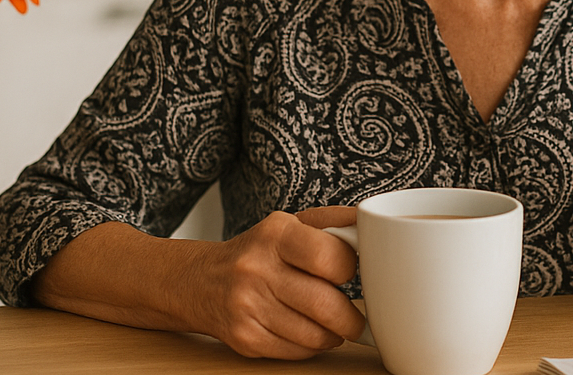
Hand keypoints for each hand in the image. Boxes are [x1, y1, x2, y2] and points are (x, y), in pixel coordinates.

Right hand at [187, 206, 363, 358]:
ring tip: (332, 324)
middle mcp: (256, 268)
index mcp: (275, 234)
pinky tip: (306, 331)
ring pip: (315, 335)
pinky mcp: (244, 337)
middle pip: (326, 305)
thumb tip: (372, 220)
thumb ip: (333, 222)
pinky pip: (297, 352)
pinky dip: (311, 346)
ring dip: (334, 335)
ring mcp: (247, 306)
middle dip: (351, 318)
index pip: (330, 257)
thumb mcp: (290, 225)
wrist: (201, 280)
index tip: (348, 273)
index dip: (349, 269)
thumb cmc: (258, 251)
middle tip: (355, 317)